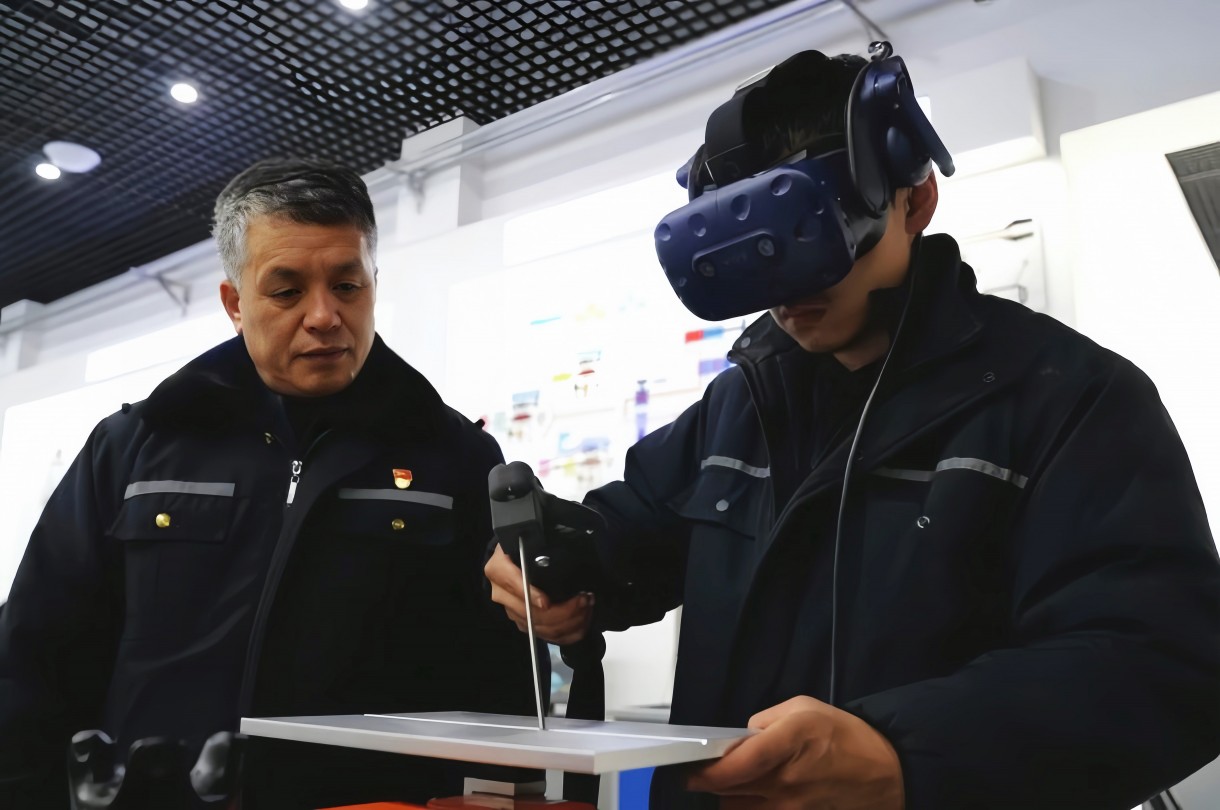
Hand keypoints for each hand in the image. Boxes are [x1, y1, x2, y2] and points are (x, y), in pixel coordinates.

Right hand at [484, 544, 593, 644]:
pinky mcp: (525, 624)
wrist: (511, 559)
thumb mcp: (526, 540)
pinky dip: (569, 633)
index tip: (547, 602)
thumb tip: (559, 551)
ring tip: (587, 608)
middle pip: (531, 614)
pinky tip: (582, 622)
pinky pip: (548, 636)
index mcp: (499, 570)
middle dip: (563, 611)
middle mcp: (502, 595)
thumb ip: (537, 545)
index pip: (513, 585)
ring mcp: (513, 612)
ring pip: (542, 628)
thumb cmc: (522, 547)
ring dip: (570, 622)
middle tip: (585, 599)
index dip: (530, 596)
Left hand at [685, 696, 903, 809]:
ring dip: (727, 796)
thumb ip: (765, 721)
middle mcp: (785, 781)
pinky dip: (747, 808)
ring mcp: (790, 808)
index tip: (690, 768)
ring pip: (737, 809)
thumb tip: (740, 738)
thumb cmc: (844, 735)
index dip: (706, 771)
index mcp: (788, 743)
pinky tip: (752, 795)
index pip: (736, 765)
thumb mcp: (803, 708)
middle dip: (709, 781)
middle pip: (728, 791)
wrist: (885, 773)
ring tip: (732, 781)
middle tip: (703, 771)